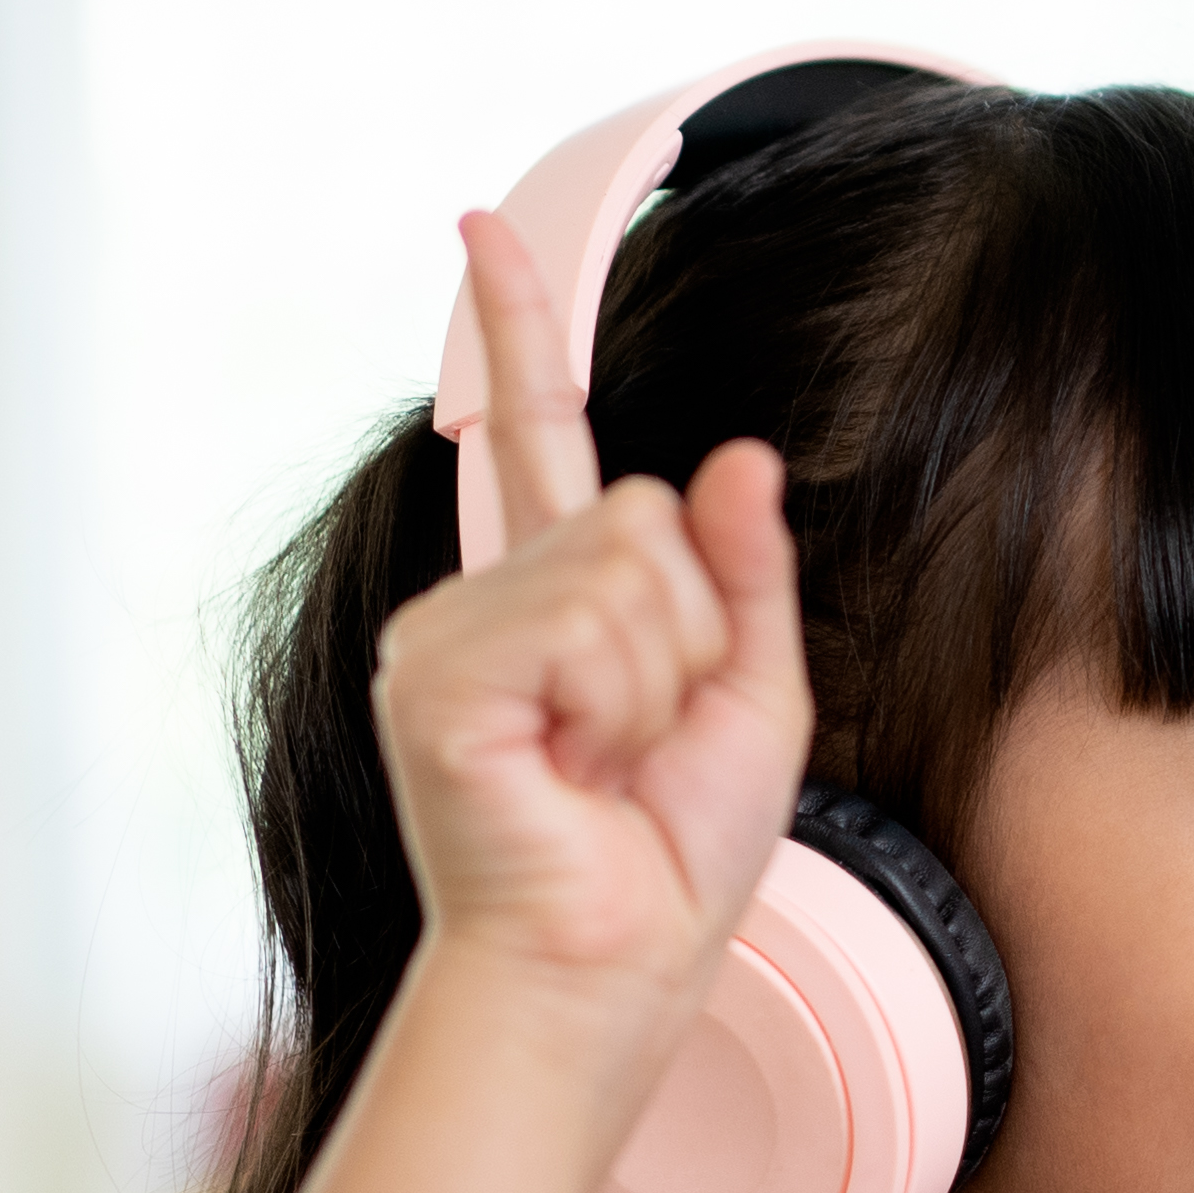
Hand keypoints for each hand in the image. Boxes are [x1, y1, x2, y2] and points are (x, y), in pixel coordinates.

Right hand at [378, 209, 813, 1044]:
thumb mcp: (753, 699)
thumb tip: (736, 456)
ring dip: (660, 678)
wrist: (612, 969)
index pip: (539, 429)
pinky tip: (570, 768)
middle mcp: (483, 602)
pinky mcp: (441, 680)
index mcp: (554, 599)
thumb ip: (745, 574)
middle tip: (640, 746)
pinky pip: (588, 623)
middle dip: (692, 637)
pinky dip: (618, 703)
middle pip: (644, 517)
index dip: (516, 321)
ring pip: (628, 565)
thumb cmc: (668, 860)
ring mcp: (449, 638)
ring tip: (605, 765)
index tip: (481, 223)